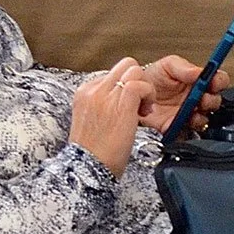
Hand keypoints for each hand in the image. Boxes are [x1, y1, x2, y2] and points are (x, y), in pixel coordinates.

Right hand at [69, 58, 157, 173]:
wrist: (88, 168)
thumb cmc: (93, 153)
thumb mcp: (90, 122)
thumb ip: (102, 107)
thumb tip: (118, 102)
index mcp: (85, 93)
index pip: (112, 74)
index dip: (126, 88)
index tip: (129, 107)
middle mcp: (93, 90)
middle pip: (124, 65)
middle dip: (138, 80)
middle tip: (140, 103)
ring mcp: (106, 95)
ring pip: (134, 70)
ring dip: (146, 87)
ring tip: (143, 109)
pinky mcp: (121, 105)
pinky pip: (140, 84)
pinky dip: (148, 94)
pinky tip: (145, 112)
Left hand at [135, 54, 230, 136]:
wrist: (133, 93)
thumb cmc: (151, 78)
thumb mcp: (167, 65)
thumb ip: (183, 67)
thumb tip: (199, 72)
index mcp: (197, 81)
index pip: (218, 80)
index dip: (219, 82)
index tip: (213, 82)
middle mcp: (196, 98)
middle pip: (215, 102)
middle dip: (211, 100)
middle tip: (201, 97)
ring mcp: (188, 113)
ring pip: (205, 118)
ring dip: (200, 115)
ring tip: (189, 111)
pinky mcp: (178, 126)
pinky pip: (187, 131)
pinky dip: (184, 127)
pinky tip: (177, 120)